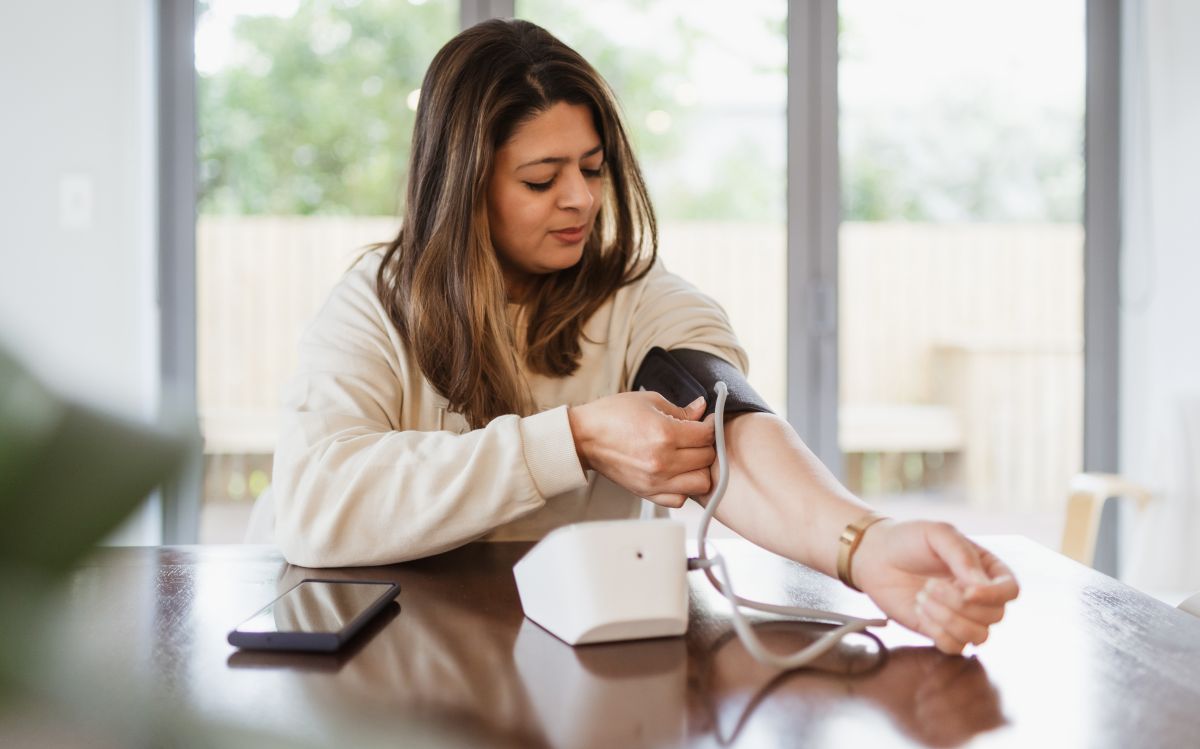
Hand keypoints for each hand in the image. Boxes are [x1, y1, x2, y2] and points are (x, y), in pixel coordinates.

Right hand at [568, 391, 713, 506]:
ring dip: (699, 470)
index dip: (711, 425)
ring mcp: (655, 481)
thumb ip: (680, 409)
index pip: (707, 435)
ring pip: (700, 483)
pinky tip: (676, 474)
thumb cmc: (612, 416)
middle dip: (706, 446)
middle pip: (707, 459)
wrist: (584, 438)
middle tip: (696, 438)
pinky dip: (683, 488)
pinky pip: (680, 499)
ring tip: (689, 458)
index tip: (705, 422)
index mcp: (664, 433)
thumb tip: (703, 409)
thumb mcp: (648, 401)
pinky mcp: (647, 493)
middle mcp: (663, 461)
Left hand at [851, 520, 1018, 653]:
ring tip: (922, 597)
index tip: (967, 590)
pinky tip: (919, 611)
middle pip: (994, 616)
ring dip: (949, 620)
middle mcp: (979, 596)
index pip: (1010, 591)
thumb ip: (962, 555)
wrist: (875, 557)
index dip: (993, 595)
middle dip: (961, 605)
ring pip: (978, 636)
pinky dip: (938, 633)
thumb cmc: (908, 540)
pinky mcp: (940, 631)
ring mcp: (961, 616)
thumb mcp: (937, 535)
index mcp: (986, 569)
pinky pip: (955, 647)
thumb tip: (982, 585)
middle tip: (929, 586)